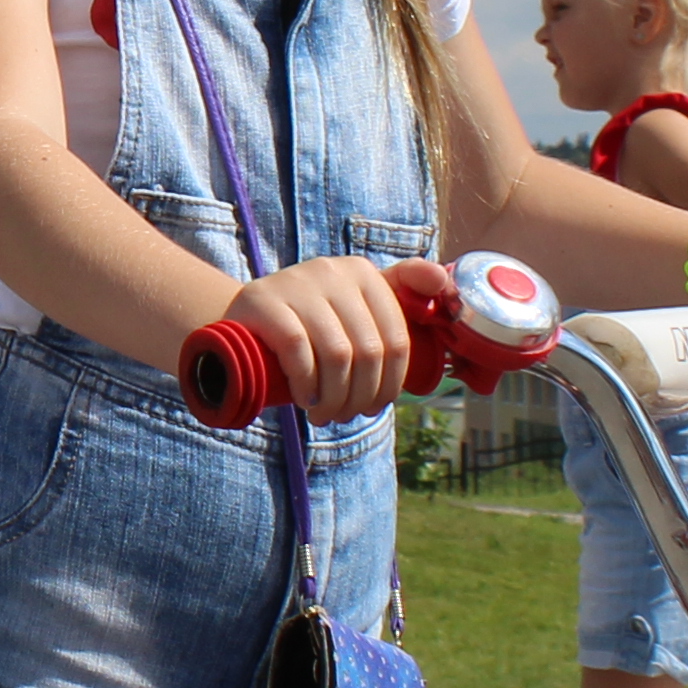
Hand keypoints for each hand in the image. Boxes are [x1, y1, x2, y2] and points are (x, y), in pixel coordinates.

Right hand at [221, 255, 433, 421]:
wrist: (243, 322)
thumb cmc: (311, 324)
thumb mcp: (354, 306)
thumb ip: (402, 291)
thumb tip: (444, 282)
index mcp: (364, 274)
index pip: (397, 339)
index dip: (391, 384)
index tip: (375, 406)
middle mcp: (333, 271)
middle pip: (369, 351)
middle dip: (361, 396)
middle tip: (345, 416)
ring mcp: (297, 283)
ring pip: (337, 355)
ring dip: (334, 399)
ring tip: (325, 415)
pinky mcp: (264, 302)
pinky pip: (299, 351)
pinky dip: (307, 385)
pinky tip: (305, 400)